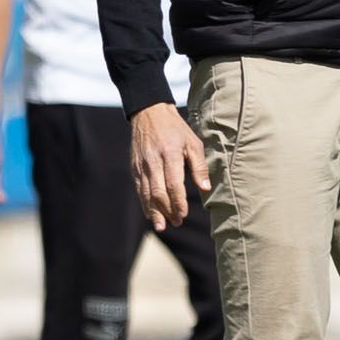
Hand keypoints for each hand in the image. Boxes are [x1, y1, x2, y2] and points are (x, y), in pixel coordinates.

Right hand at [131, 102, 209, 230]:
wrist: (149, 113)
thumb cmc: (176, 129)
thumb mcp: (193, 142)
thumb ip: (199, 166)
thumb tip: (205, 188)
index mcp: (170, 154)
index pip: (173, 184)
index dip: (178, 201)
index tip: (184, 214)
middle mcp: (153, 161)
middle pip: (157, 192)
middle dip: (167, 210)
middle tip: (177, 222)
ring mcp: (141, 165)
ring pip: (145, 193)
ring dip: (154, 212)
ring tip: (162, 226)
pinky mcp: (134, 167)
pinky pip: (139, 189)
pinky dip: (144, 203)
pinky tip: (150, 214)